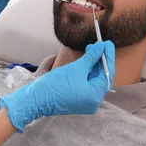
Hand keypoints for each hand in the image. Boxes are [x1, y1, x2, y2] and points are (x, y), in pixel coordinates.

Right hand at [0, 40, 115, 132]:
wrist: (36, 99)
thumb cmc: (57, 84)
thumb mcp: (76, 68)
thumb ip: (91, 57)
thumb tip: (101, 46)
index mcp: (95, 96)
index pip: (107, 74)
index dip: (108, 57)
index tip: (108, 43)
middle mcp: (93, 101)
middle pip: (101, 77)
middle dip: (100, 60)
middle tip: (99, 44)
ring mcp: (85, 101)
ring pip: (93, 79)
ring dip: (92, 65)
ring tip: (91, 49)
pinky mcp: (77, 98)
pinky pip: (86, 83)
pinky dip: (86, 72)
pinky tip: (85, 60)